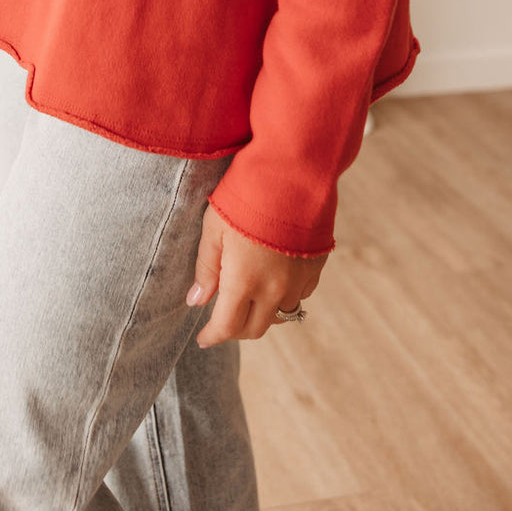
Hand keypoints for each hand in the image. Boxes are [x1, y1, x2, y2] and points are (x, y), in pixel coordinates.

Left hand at [187, 203, 328, 345]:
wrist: (293, 171)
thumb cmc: (245, 195)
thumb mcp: (214, 228)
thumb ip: (206, 268)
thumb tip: (196, 301)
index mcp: (244, 280)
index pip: (227, 327)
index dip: (212, 336)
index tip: (203, 339)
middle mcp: (274, 288)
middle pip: (255, 329)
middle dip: (235, 329)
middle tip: (221, 319)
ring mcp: (299, 280)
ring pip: (279, 315)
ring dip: (261, 313)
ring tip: (247, 300)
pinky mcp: (316, 267)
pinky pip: (300, 295)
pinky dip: (284, 296)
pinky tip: (274, 281)